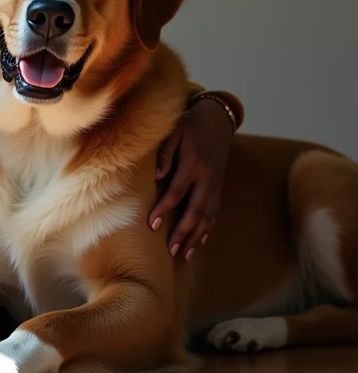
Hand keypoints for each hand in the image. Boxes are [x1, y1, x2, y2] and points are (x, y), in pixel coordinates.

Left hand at [149, 97, 233, 259]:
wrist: (218, 119)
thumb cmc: (190, 124)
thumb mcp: (174, 131)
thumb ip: (165, 153)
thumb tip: (158, 175)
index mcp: (194, 163)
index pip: (177, 191)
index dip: (165, 209)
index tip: (152, 225)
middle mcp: (208, 177)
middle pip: (196, 210)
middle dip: (184, 231)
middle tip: (171, 250)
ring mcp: (216, 184)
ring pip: (208, 215)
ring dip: (196, 236)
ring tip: (184, 254)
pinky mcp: (219, 186)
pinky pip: (214, 211)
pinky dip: (207, 228)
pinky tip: (199, 242)